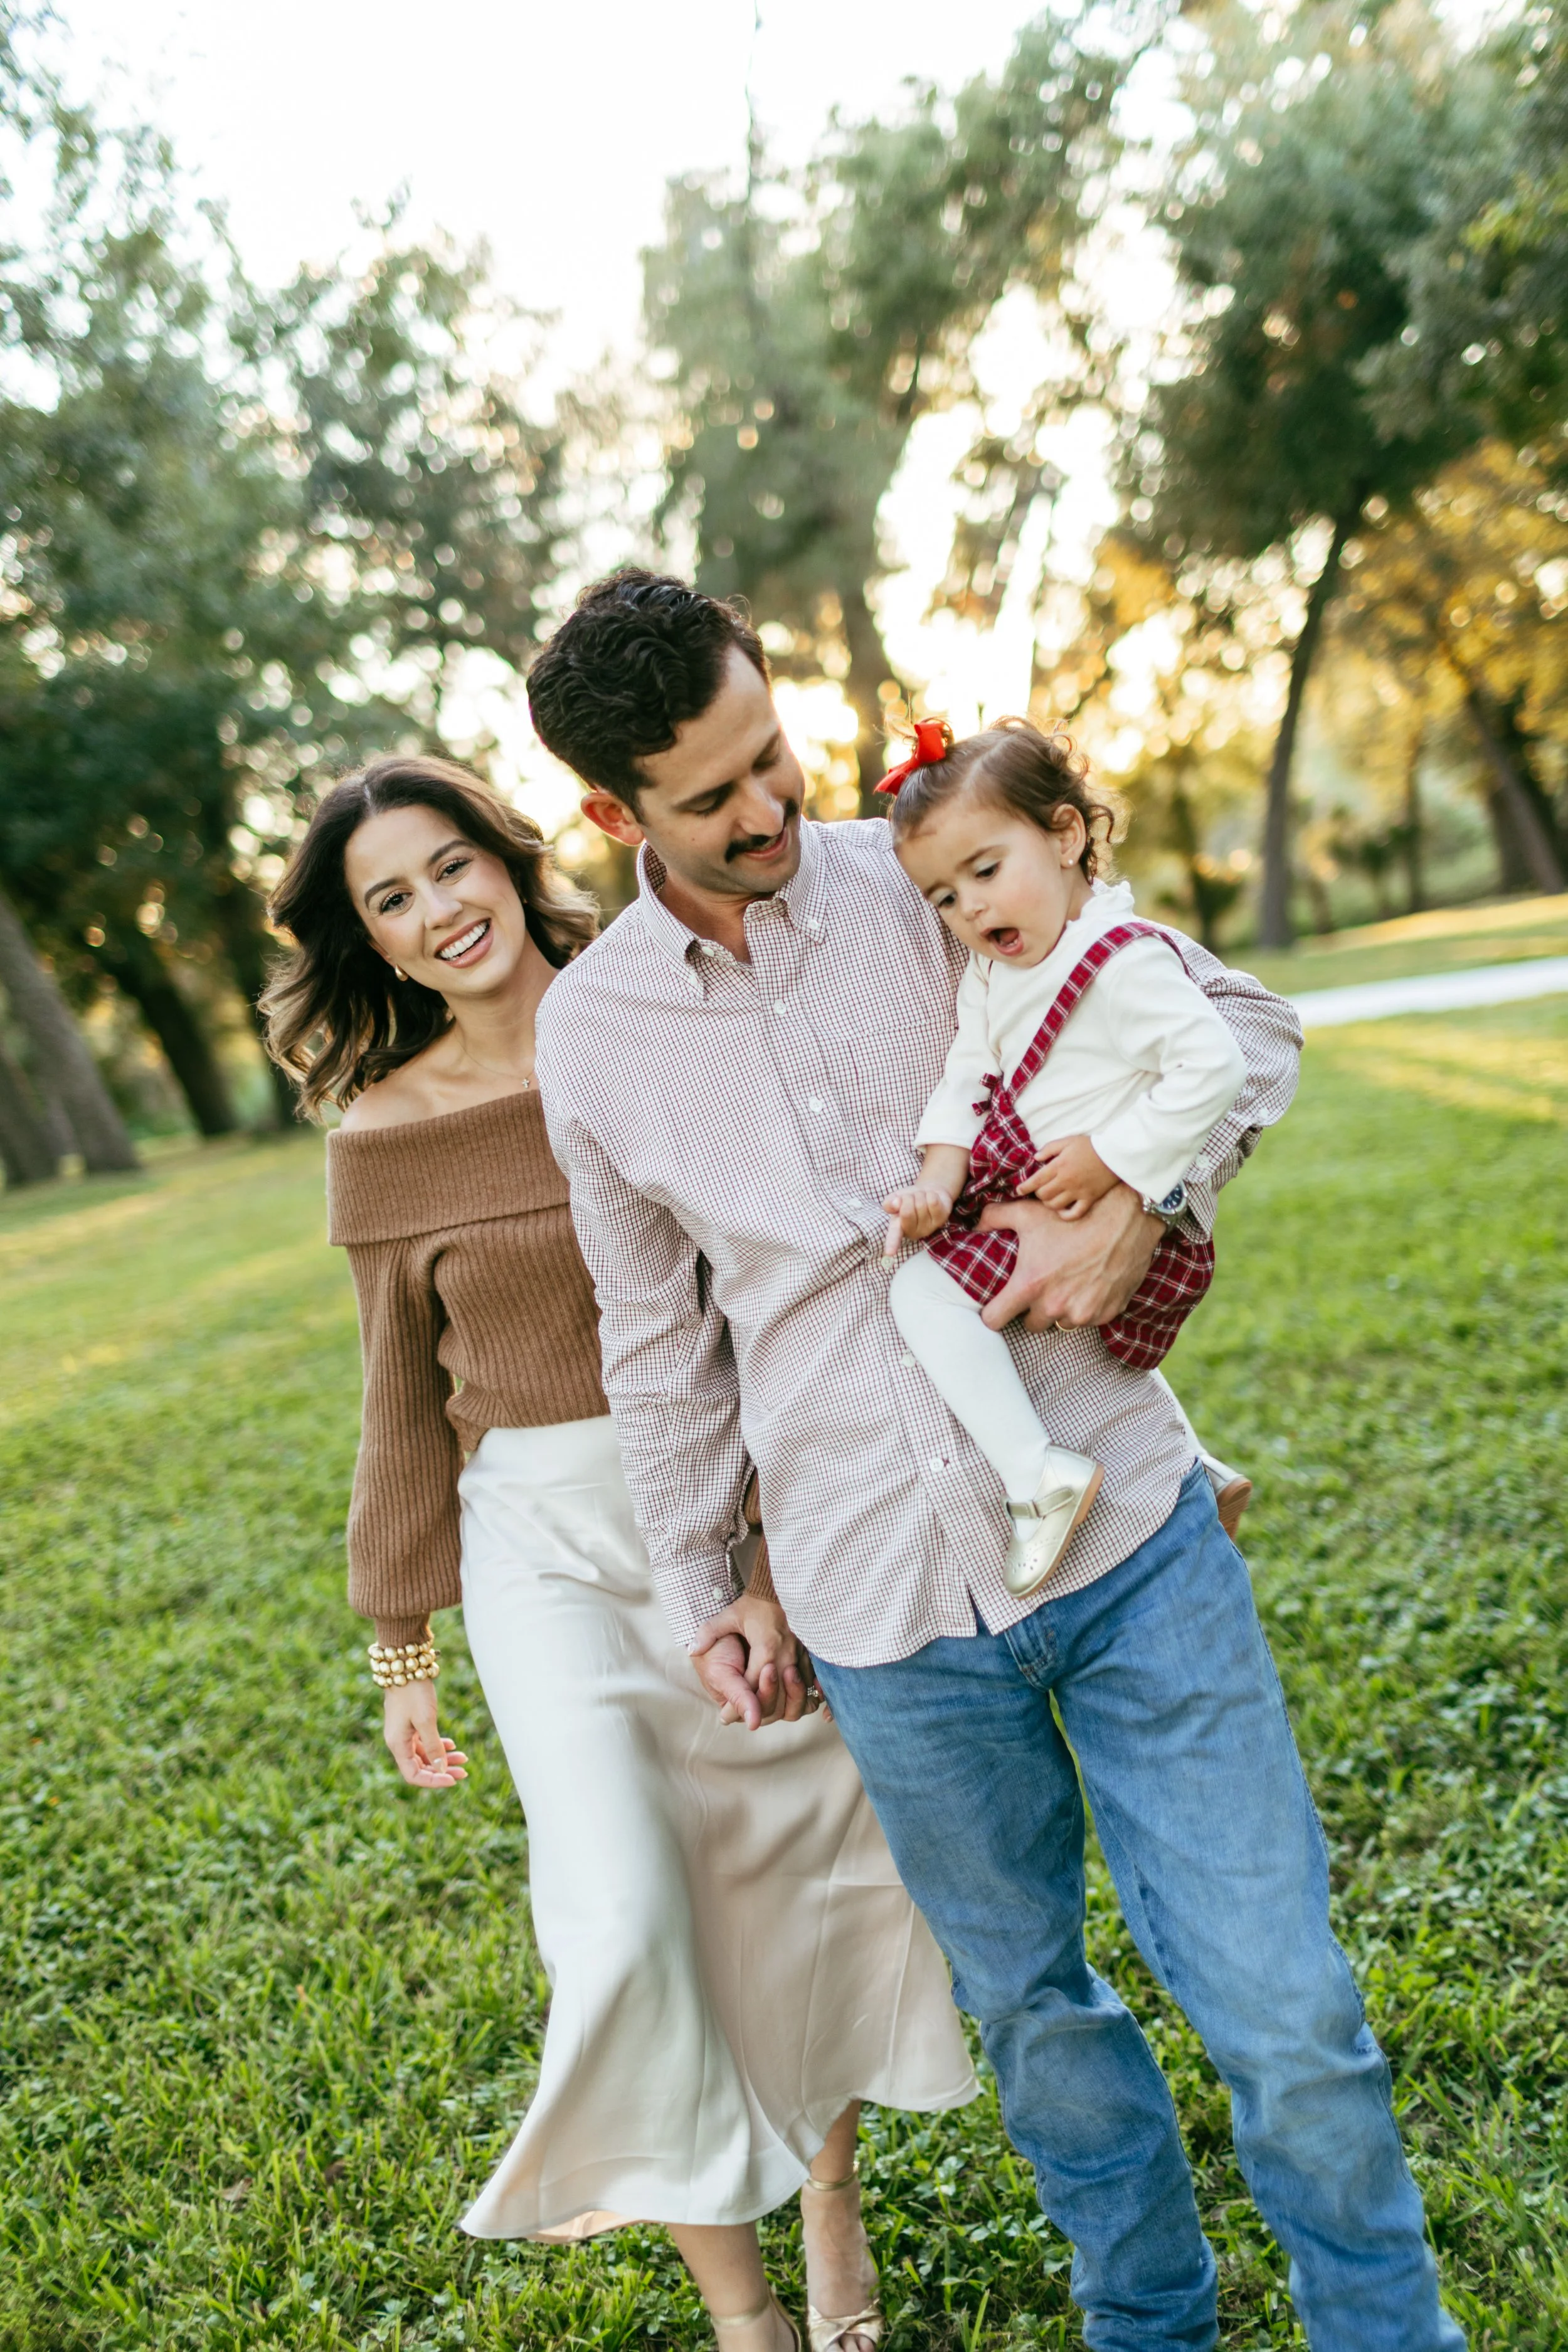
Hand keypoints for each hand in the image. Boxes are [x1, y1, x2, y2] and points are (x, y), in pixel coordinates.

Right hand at [383, 1679, 468, 1788]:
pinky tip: (452, 1745)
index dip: (433, 1781)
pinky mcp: (410, 1723)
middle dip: (442, 1771)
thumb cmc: (413, 1692)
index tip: (453, 1779)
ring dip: (443, 1758)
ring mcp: (404, 1732)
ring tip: (464, 1758)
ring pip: (424, 1754)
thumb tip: (442, 1770)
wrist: (405, 1665)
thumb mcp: (426, 1720)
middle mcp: (398, 1741)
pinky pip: (424, 1742)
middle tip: (465, 1772)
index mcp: (397, 1744)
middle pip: (420, 1767)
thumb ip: (433, 1746)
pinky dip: (438, 1745)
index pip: (413, 1775)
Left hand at [687, 1592, 810, 1729]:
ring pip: (798, 1696)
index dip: (740, 1703)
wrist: (782, 1588)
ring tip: (768, 1711)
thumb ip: (710, 1632)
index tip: (725, 1714)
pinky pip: (811, 1685)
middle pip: (778, 1698)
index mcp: (766, 1648)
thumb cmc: (756, 1602)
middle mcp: (786, 1656)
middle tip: (747, 1718)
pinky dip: (803, 1697)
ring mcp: (800, 1657)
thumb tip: (691, 1649)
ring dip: (784, 1707)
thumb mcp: (730, 1614)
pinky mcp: (809, 1656)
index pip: (753, 1686)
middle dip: (761, 1711)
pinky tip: (792, 1701)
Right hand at [881, 1182, 954, 1259]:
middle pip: (906, 1212)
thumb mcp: (896, 1199)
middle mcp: (914, 1232)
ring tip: (921, 1198)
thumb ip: (889, 1202)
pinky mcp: (941, 1220)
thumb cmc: (910, 1198)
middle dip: (908, 1198)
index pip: (894, 1236)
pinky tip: (931, 1198)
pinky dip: (930, 1194)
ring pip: (920, 1205)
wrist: (930, 1191)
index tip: (890, 1253)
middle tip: (912, 1198)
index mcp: (899, 1228)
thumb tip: (895, 1204)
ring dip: (920, 1195)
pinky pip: (932, 1202)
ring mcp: (929, 1228)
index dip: (892, 1244)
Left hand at [977, 1186, 1162, 1332]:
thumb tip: (975, 1224)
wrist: (1125, 1221)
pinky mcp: (1105, 1314)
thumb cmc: (1073, 1218)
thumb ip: (995, 1217)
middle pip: (1030, 1325)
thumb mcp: (1029, 1213)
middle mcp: (1054, 1306)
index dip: (992, 1315)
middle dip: (1031, 1310)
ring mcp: (1082, 1313)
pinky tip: (1089, 1285)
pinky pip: (1088, 1319)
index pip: (995, 1320)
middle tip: (1039, 1289)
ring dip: (1060, 1310)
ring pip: (1060, 1323)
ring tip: (1066, 1285)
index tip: (995, 1308)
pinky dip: (1086, 1307)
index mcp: (1030, 1285)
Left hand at [1017, 1134, 1118, 1220]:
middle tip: (1040, 1190)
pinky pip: (1075, 1213)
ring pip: (1055, 1205)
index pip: (1035, 1181)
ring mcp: (1078, 1192)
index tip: (1019, 1191)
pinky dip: (1065, 1215)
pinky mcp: (1089, 1199)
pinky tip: (1062, 1211)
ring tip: (1050, 1198)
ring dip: (1049, 1203)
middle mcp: (1066, 1181)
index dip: (1024, 1187)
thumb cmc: (1090, 1146)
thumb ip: (1049, 1149)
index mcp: (1059, 1166)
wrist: (1114, 1154)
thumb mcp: (1067, 1141)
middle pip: (1043, 1195)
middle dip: (1038, 1194)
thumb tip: (1035, 1158)